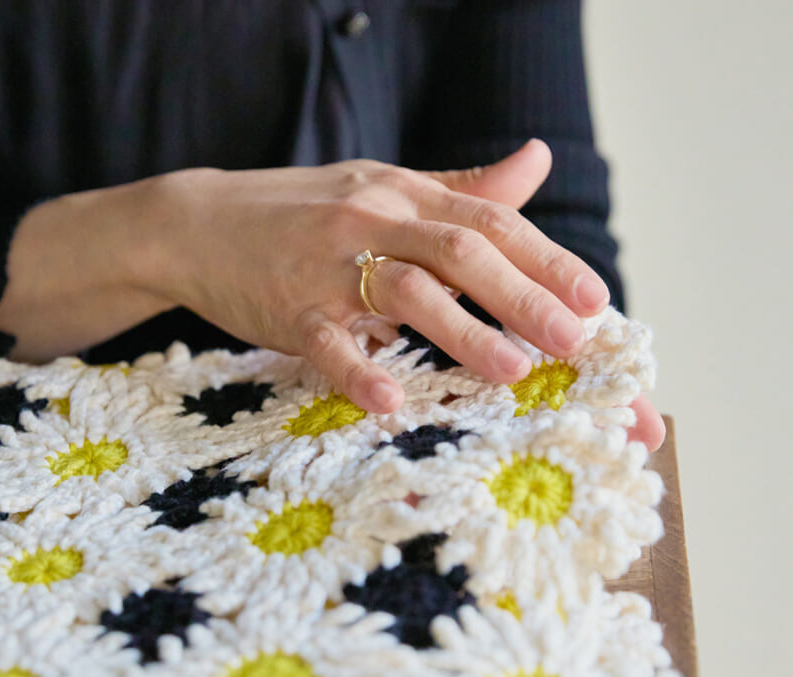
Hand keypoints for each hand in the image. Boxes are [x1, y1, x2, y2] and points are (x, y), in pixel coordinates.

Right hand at [0, 140, 663, 450]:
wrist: (197, 221)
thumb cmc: (303, 213)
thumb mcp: (385, 187)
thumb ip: (462, 186)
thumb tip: (538, 159)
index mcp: (406, 193)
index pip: (490, 222)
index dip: (547, 260)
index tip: (595, 301)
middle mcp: (375, 219)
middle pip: (462, 251)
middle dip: (525, 296)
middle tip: (577, 342)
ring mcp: (328, 263)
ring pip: (406, 291)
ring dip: (464, 332)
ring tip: (515, 373)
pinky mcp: (285, 305)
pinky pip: (326, 339)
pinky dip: (359, 369)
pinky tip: (391, 401)